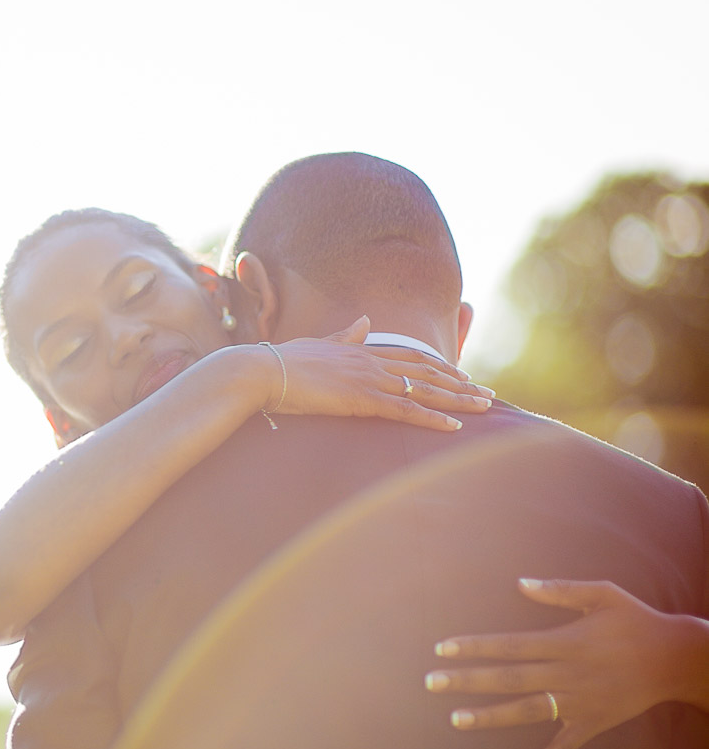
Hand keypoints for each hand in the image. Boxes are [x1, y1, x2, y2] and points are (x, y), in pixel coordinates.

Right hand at [273, 316, 493, 430]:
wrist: (260, 372)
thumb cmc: (281, 363)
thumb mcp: (317, 346)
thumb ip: (344, 337)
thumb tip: (364, 322)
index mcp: (362, 351)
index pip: (412, 358)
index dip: (441, 368)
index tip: (464, 376)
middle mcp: (371, 362)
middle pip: (427, 372)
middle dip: (461, 384)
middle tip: (489, 395)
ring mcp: (368, 379)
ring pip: (424, 389)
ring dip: (457, 400)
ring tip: (485, 407)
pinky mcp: (360, 399)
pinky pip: (404, 409)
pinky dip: (431, 417)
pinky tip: (453, 426)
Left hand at [424, 578, 693, 748]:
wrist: (678, 659)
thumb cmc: (636, 621)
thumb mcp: (604, 594)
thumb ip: (561, 591)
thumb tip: (521, 583)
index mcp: (566, 642)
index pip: (509, 645)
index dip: (475, 648)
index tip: (441, 649)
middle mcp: (568, 674)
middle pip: (509, 678)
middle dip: (468, 680)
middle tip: (430, 682)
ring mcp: (580, 702)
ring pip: (527, 712)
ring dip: (490, 717)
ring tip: (454, 719)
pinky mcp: (593, 723)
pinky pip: (565, 747)